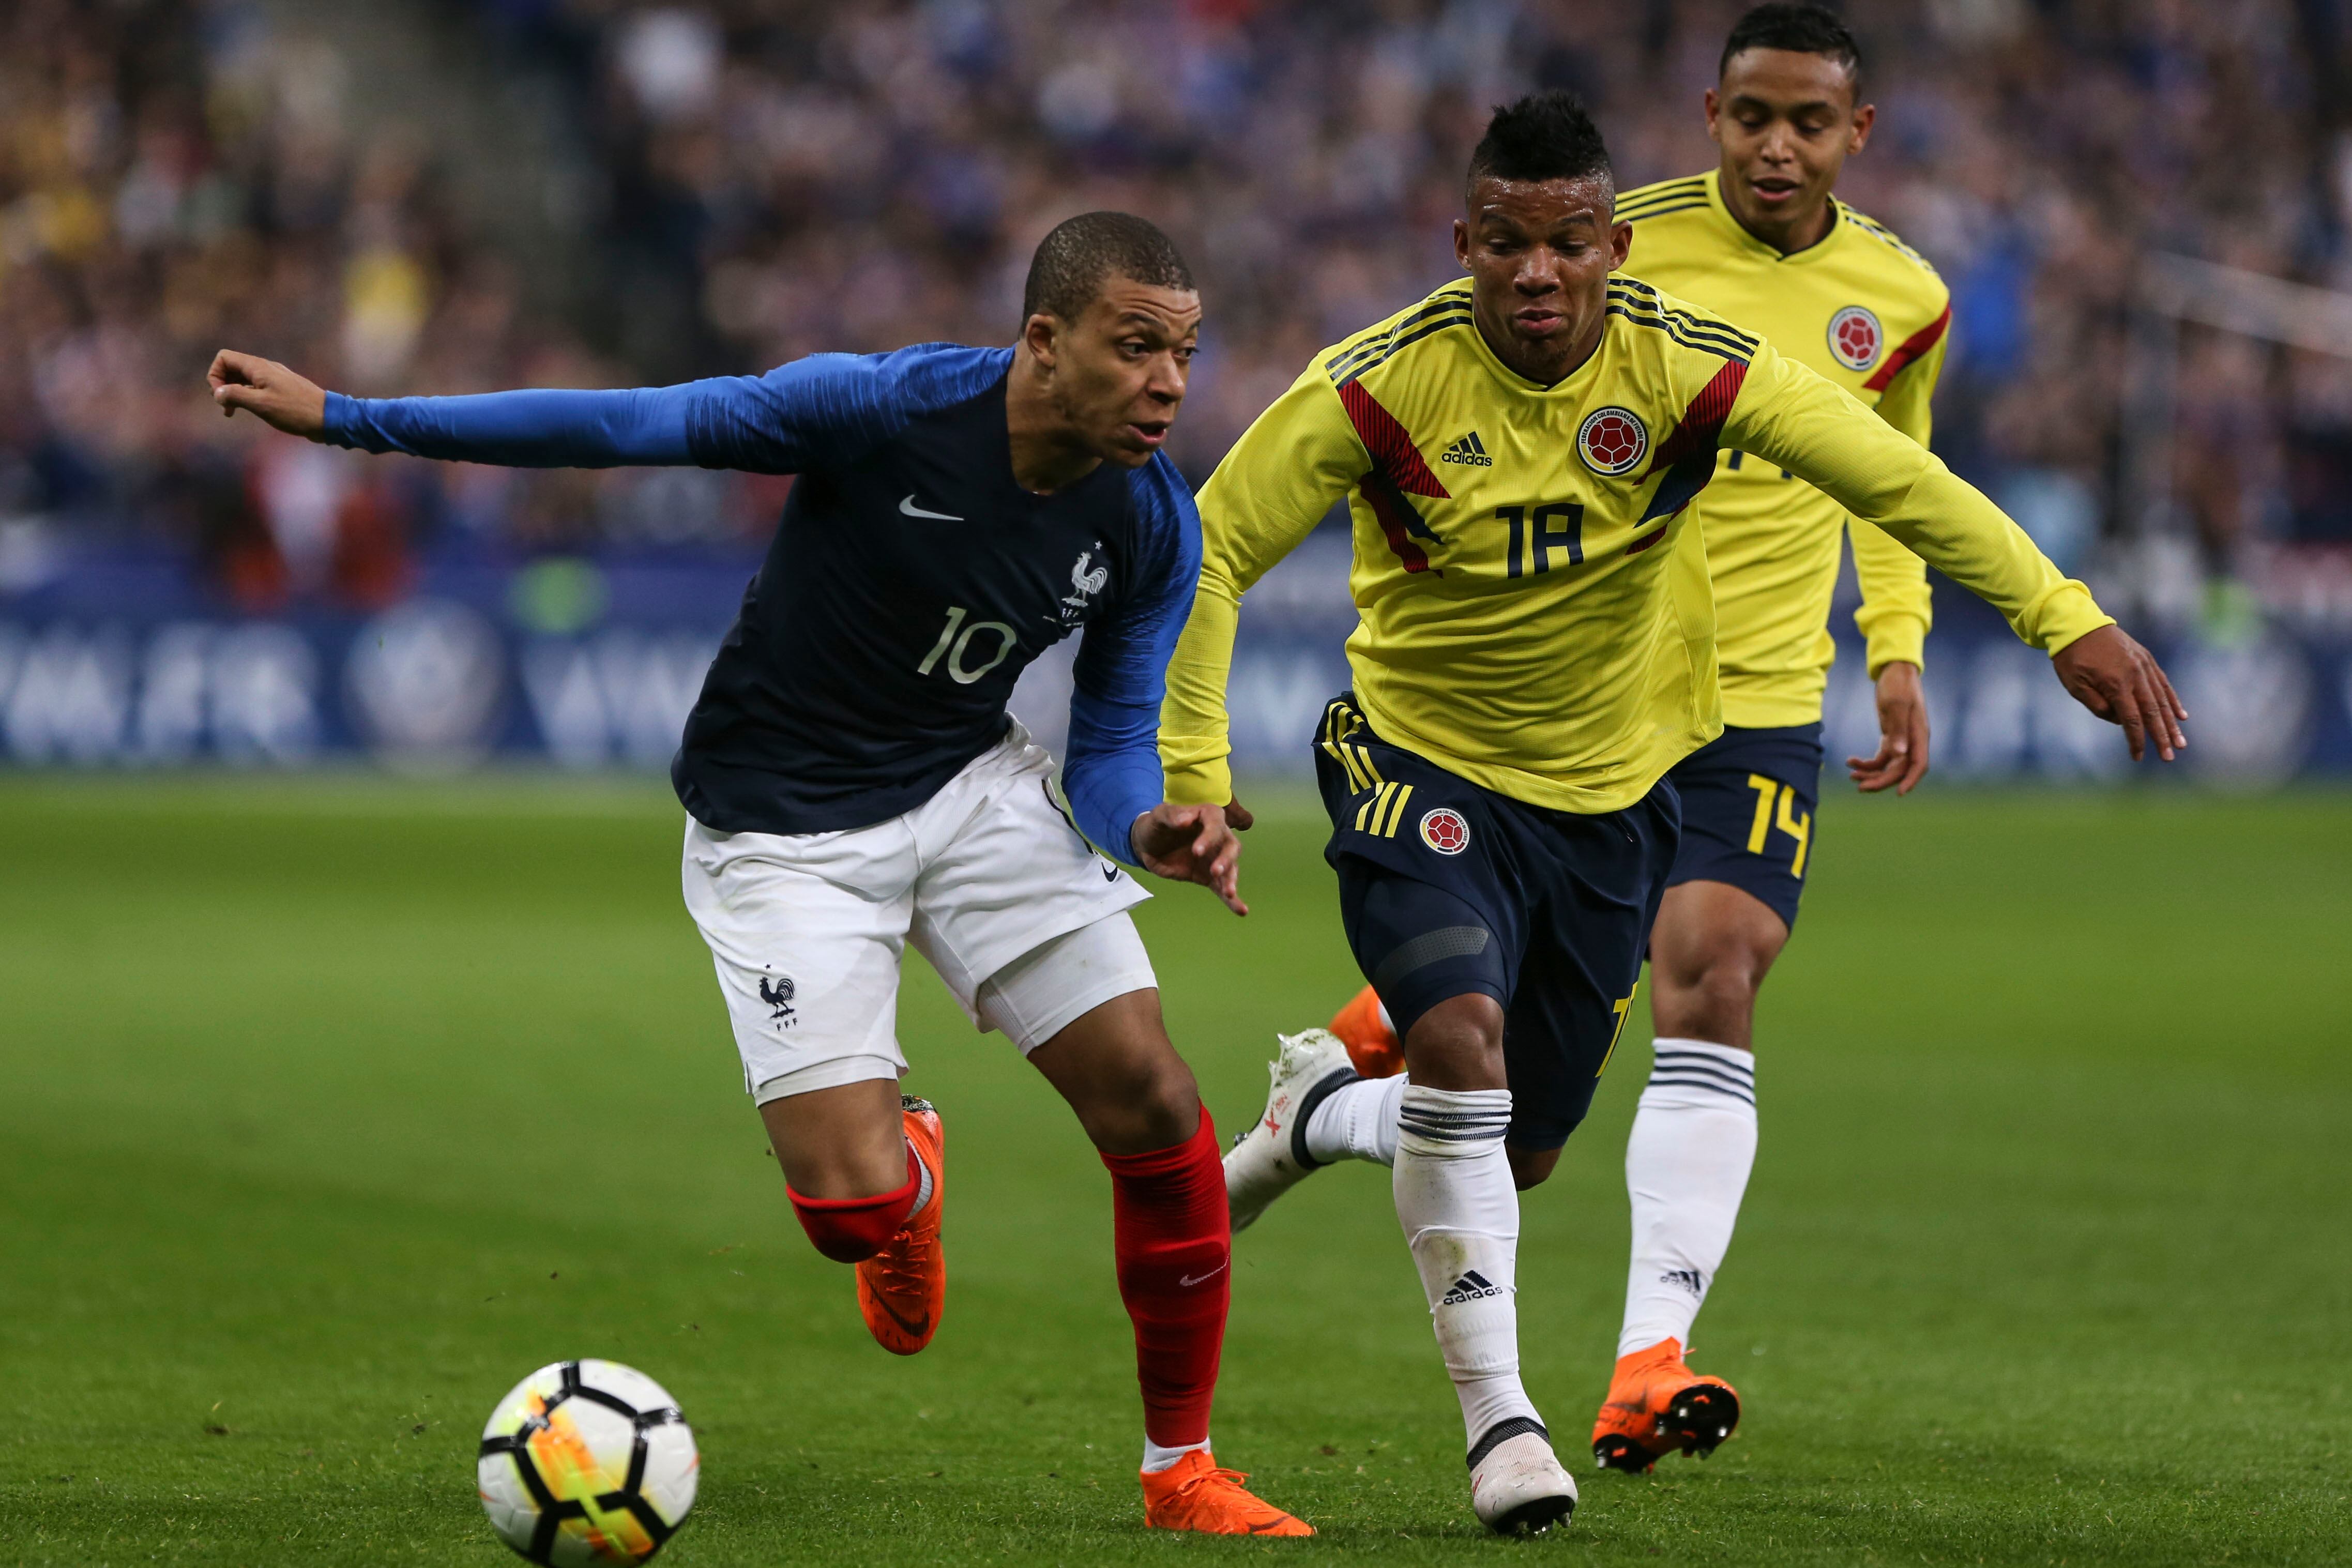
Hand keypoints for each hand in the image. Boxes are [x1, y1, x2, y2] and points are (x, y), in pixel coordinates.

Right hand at [207, 350, 328, 438]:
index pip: (224, 357)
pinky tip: (247, 410)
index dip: (215, 374)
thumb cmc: (295, 410)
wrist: (328, 418)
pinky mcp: (280, 390)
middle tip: (225, 405)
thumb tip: (218, 393)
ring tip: (230, 412)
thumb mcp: (261, 404)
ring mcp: (273, 378)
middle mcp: (265, 369)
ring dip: (232, 392)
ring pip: (242, 378)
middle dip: (221, 384)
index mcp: (258, 367)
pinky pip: (255, 387)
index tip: (221, 395)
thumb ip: (236, 395)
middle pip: (231, 367)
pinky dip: (246, 397)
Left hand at [1131, 800, 1249, 915]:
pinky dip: (1232, 900)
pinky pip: (1222, 887)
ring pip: (1230, 868)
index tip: (1197, 851)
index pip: (1215, 824)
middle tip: (1215, 871)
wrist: (1148, 845)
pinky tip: (1241, 910)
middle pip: (1230, 846)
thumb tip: (1186, 820)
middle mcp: (1218, 836)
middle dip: (1225, 859)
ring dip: (1230, 880)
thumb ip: (1172, 816)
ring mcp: (1215, 857)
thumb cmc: (1157, 824)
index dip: (1209, 837)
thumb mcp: (1159, 815)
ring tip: (1229, 893)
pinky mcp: (1209, 876)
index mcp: (1208, 816)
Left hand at [1846, 660, 1929, 794]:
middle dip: (1881, 780)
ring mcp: (1902, 739)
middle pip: (1899, 769)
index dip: (1911, 780)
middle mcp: (1912, 740)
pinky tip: (1850, 760)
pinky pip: (1880, 757)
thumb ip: (1899, 729)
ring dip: (1871, 774)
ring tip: (1851, 776)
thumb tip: (1899, 754)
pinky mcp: (1891, 736)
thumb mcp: (1896, 704)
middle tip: (1859, 787)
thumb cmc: (1898, 684)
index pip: (1919, 764)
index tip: (1899, 793)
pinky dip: (1867, 762)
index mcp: (1918, 734)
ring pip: (1888, 766)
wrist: (1893, 670)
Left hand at [2051, 624, 2187, 761]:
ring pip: (2162, 699)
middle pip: (2152, 712)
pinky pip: (2163, 683)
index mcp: (2115, 684)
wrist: (2077, 623)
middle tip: (2170, 756)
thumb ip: (2098, 706)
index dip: (2137, 740)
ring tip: (2180, 742)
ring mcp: (2143, 665)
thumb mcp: (2075, 686)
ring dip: (2172, 722)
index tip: (2139, 757)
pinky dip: (2172, 700)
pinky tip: (2181, 716)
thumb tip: (2122, 721)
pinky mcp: (2146, 658)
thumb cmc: (2071, 658)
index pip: (2131, 720)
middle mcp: (2135, 675)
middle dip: (2162, 736)